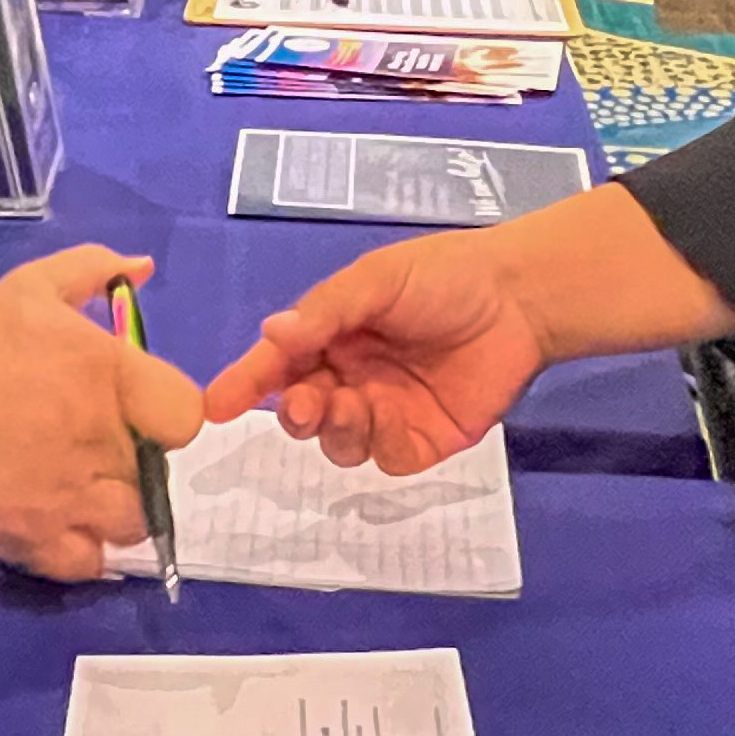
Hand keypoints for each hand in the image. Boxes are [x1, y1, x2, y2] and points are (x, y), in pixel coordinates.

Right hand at [0, 245, 204, 581]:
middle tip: (96, 447)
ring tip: (84, 489)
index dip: (167, 414)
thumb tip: (144, 266)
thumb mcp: (31, 287)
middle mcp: (104, 442)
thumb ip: (94, 268)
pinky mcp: (38, 540)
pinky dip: (85, 550)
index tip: (138, 409)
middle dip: (135, 460)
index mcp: (111, 376)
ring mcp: (72, 498)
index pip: (186, 416)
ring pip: (133, 523)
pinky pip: (92, 562)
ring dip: (117, 508)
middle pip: (157, 472)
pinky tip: (64, 523)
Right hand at [205, 234, 545, 472]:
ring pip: (336, 442)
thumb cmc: (444, 277)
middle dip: (293, 412)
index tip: (215, 406)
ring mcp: (384, 413)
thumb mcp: (377, 280)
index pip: (278, 364)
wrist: (519, 299)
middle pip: (300, 411)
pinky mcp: (420, 442)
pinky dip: (376, 442)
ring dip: (333, 428)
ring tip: (353, 403)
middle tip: (305, 403)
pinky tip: (390, 416)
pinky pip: (382, 458)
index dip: (245, 383)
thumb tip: (271, 334)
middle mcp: (350, 378)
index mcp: (331, 335)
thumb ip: (325, 311)